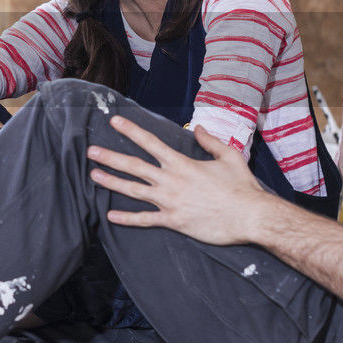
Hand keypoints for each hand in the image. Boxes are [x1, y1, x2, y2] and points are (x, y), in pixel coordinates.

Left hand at [88, 117, 277, 245]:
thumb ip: (211, 141)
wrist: (251, 216)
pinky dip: (127, 218)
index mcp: (182, 163)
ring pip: (134, 191)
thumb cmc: (242, 187)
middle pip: (134, 166)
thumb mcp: (230, 156)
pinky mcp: (174, 221)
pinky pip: (145, 220)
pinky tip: (110, 215)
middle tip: (91, 152)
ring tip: (93, 176)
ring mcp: (170, 202)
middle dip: (110, 157)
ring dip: (112, 182)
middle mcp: (171, 180)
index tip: (114, 122)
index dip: (131, 131)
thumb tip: (198, 128)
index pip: (150, 143)